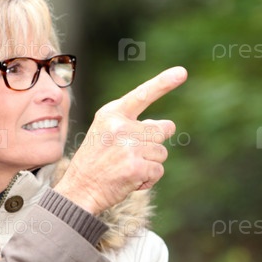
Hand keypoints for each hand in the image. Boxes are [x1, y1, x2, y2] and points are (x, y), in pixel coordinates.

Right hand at [55, 66, 186, 214]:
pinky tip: (130, 180)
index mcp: (111, 113)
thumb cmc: (95, 161)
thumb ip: (132, 123)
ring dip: (150, 163)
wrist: (79, 190)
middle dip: (153, 144)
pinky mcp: (136, 167)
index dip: (163, 83)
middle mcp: (120, 126)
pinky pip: (158, 171)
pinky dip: (149, 179)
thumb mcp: (105, 132)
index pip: (142, 94)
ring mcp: (129, 146)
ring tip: (126, 168)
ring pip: (161, 152)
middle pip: (160, 130)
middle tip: (130, 155)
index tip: (182, 72)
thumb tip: (167, 125)